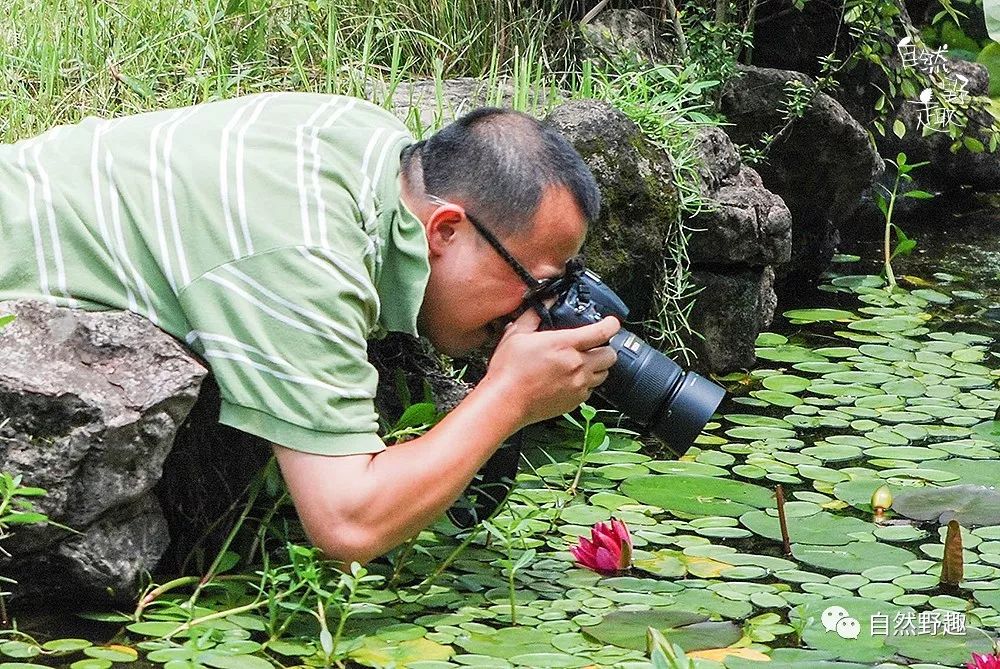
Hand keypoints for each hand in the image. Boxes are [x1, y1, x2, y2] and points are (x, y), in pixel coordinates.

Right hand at [483, 308, 619, 427]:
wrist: (505, 402)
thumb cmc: (508, 371)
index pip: (602, 332)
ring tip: (582, 363)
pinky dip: (586, 383)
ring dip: (598, 366)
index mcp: (564, 345)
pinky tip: (571, 379)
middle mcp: (576, 365)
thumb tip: (546, 302)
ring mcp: (577, 385)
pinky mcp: (574, 401)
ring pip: (604, 374)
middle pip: (610, 355)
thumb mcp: (517, 334)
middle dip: (605, 347)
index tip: (611, 322)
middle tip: (595, 345)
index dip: (611, 324)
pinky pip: (591, 390)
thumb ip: (534, 315)